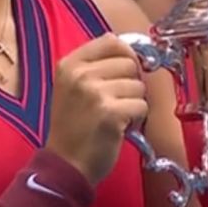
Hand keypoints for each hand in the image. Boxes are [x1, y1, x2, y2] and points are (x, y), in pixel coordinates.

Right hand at [46, 34, 147, 184]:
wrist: (65, 165)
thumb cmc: (73, 128)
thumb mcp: (73, 88)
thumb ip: (97, 68)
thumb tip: (135, 54)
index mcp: (69, 65)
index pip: (110, 41)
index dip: (126, 54)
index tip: (127, 71)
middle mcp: (81, 74)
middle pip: (129, 63)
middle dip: (131, 83)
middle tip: (117, 102)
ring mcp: (95, 92)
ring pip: (139, 85)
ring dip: (134, 103)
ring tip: (116, 117)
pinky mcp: (111, 112)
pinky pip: (142, 106)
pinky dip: (137, 119)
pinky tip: (121, 128)